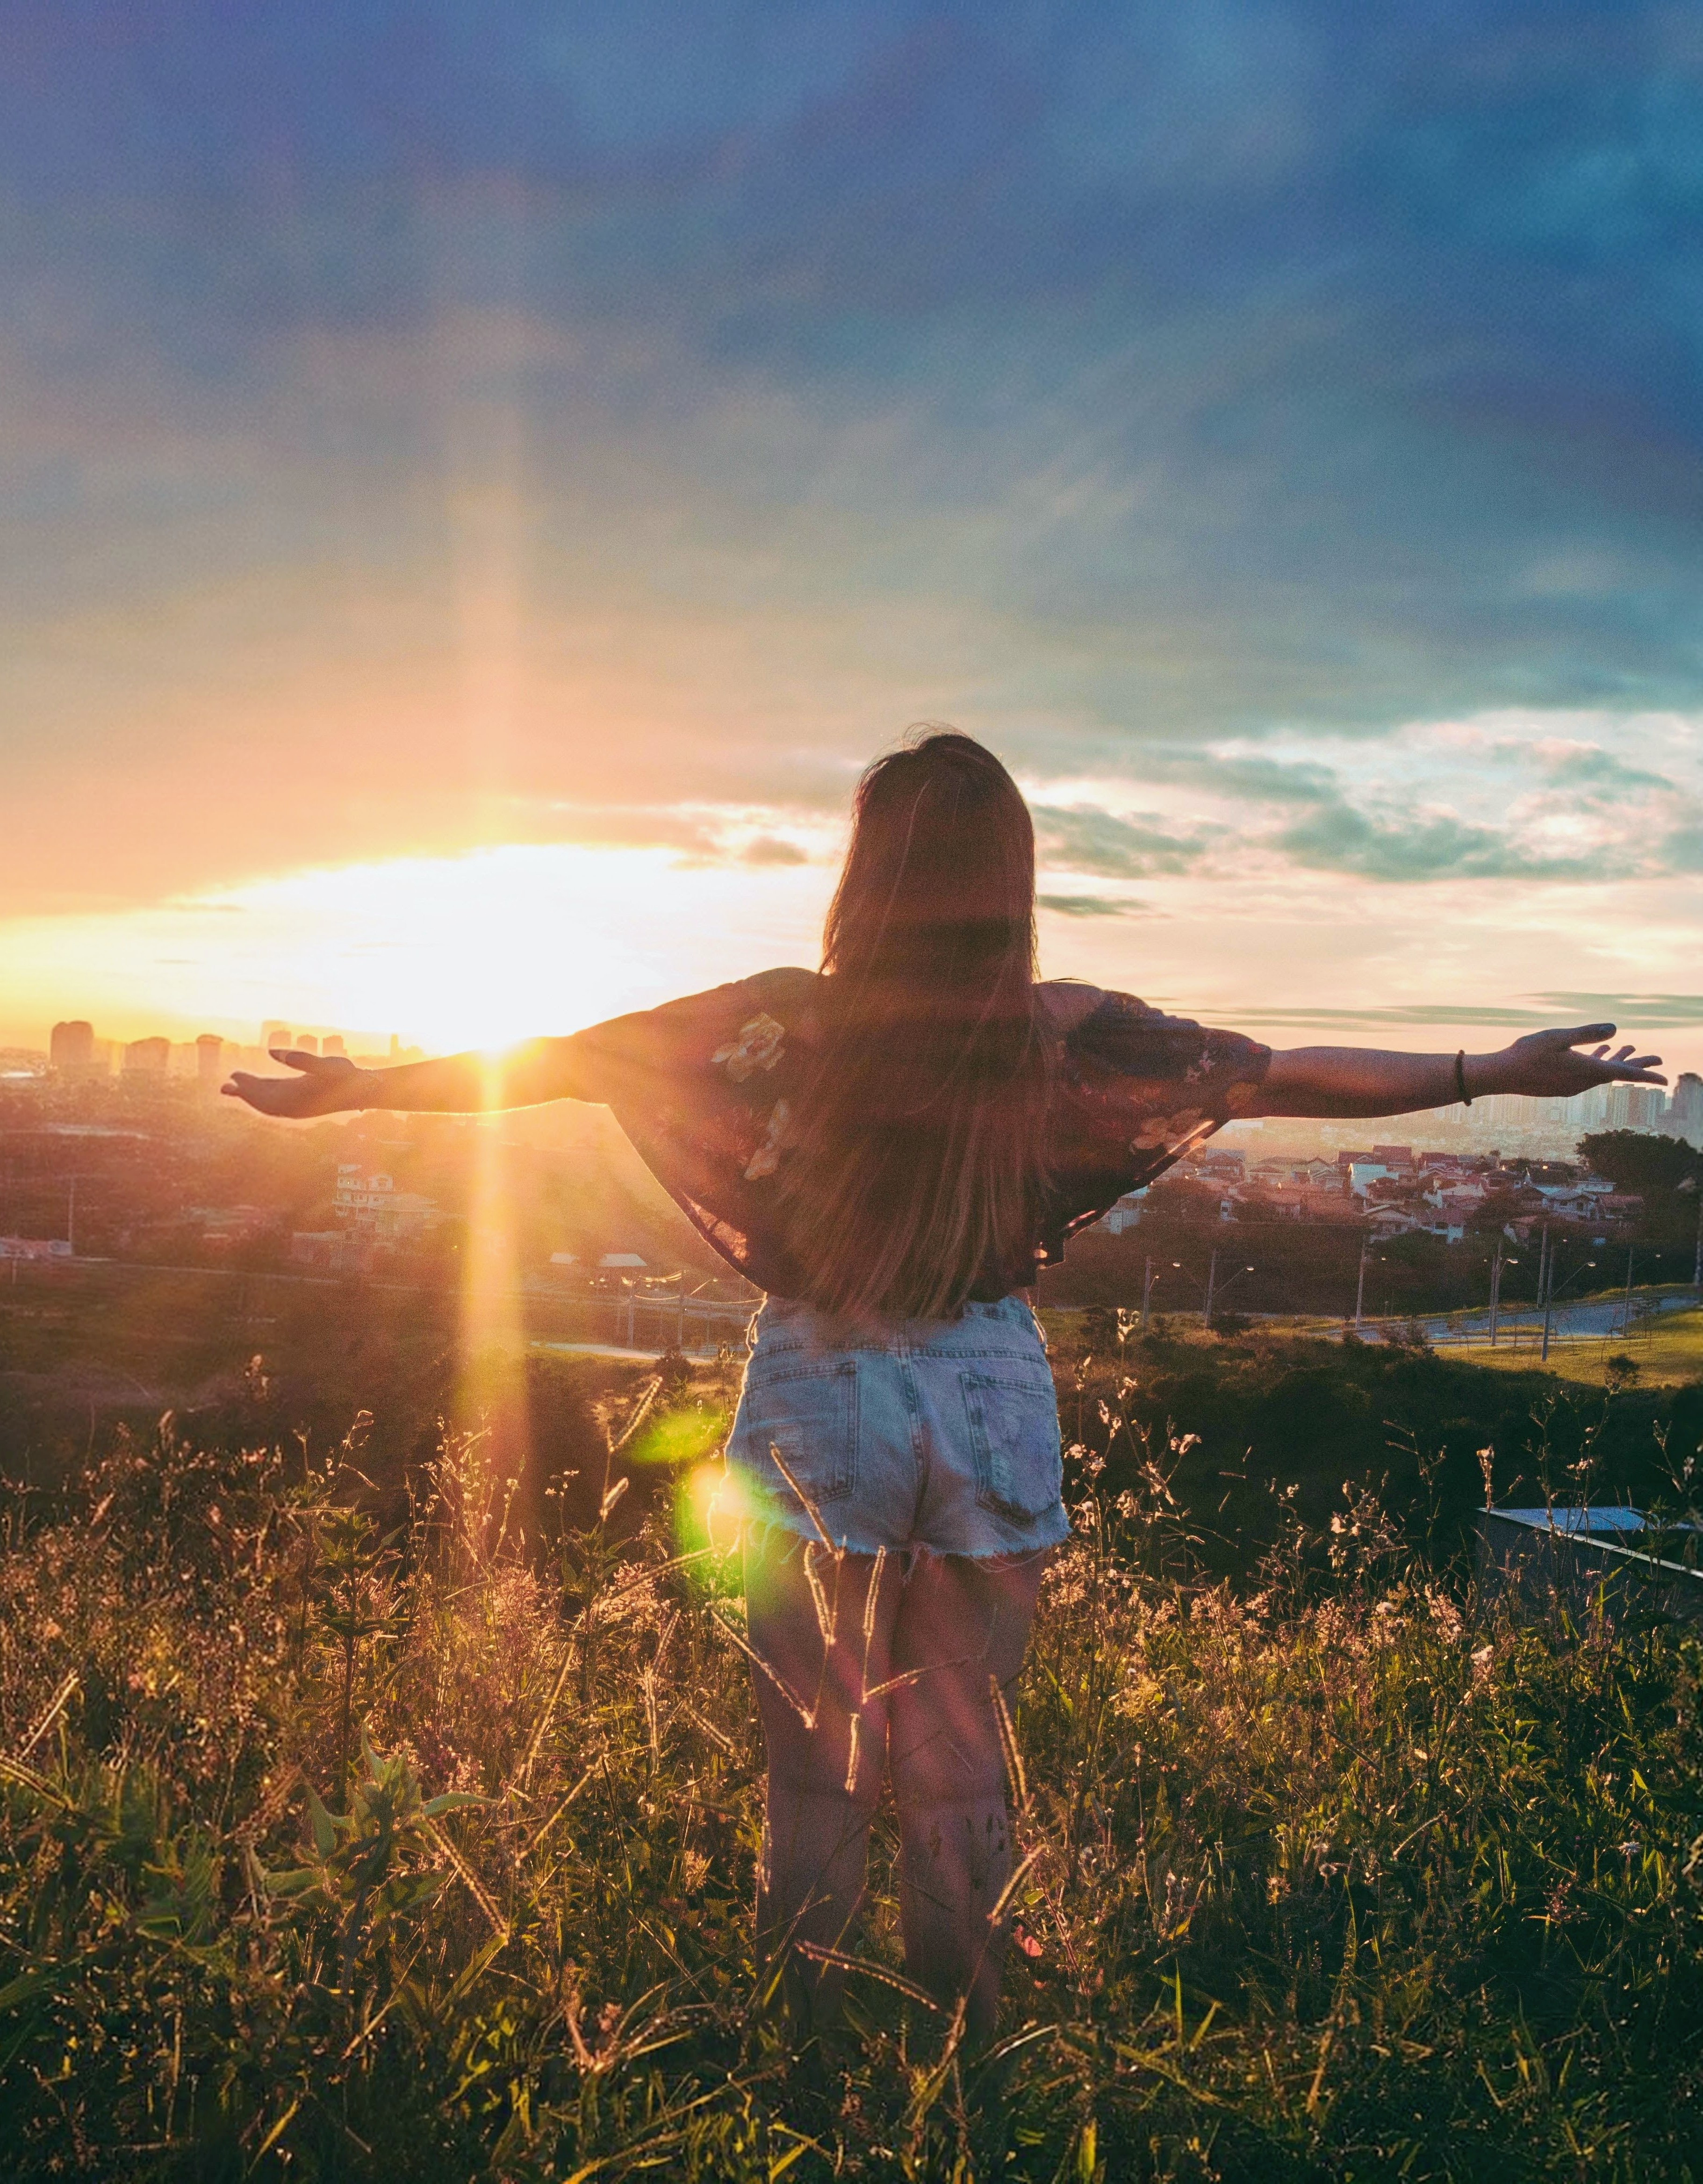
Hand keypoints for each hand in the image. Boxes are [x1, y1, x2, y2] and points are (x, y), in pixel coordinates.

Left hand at [222, 1050, 370, 1119]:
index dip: (247, 1088)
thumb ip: (301, 1059)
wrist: (364, 1091)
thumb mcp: (327, 1064)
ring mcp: (298, 1107)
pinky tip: (259, 1088)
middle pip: (262, 1102)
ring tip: (234, 1087)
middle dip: (244, 1093)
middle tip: (225, 1085)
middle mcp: (295, 1107)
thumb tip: (271, 1051)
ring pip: (268, 1104)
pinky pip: (276, 1103)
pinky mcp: (302, 1103)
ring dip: (251, 1095)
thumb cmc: (347, 1076)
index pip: (264, 1096)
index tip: (234, 1076)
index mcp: (297, 1098)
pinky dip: (263, 1097)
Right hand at [1492, 1023, 1665, 1100]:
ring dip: (1617, 1060)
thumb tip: (1616, 1030)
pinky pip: (1588, 1074)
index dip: (1646, 1073)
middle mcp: (1583, 1082)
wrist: (1501, 1076)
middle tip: (1657, 1058)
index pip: (1624, 1074)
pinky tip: (1597, 1054)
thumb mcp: (1558, 1037)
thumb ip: (1587, 1034)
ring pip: (1602, 1072)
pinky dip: (1599, 1063)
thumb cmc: (1527, 1053)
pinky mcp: (1562, 1085)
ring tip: (1630, 1048)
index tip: (1665, 1078)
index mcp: (1586, 1071)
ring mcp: (1572, 1085)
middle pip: (1617, 1073)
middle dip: (1638, 1064)